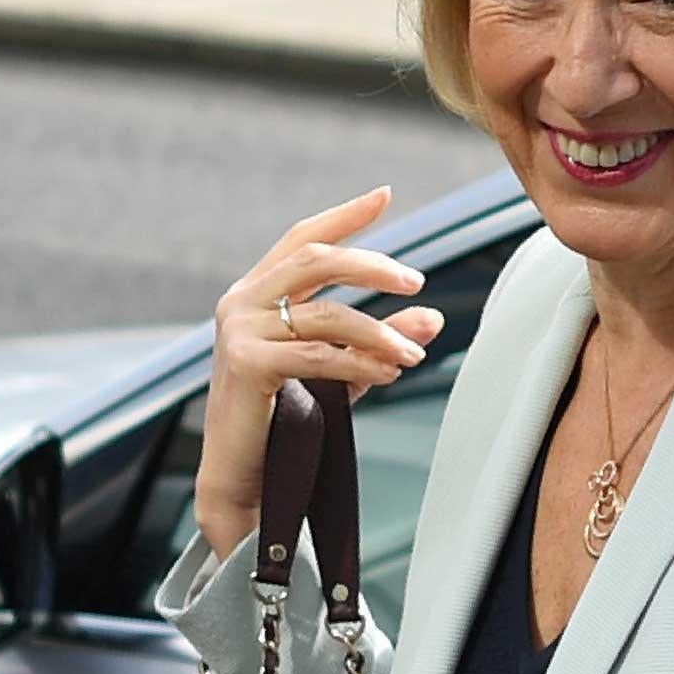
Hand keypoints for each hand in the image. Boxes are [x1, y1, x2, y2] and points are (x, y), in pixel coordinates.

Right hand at [195, 185, 444, 558]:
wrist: (247, 478)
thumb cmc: (290, 420)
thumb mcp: (342, 370)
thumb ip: (381, 340)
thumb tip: (435, 317)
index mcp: (255, 293)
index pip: (303, 238)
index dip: (344, 216)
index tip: (386, 195)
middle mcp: (240, 302)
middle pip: (315, 259)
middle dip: (371, 265)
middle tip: (416, 281)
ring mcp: (238, 331)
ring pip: (326, 314)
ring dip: (379, 332)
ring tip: (413, 354)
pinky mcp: (245, 365)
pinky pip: (317, 353)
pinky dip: (360, 363)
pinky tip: (390, 372)